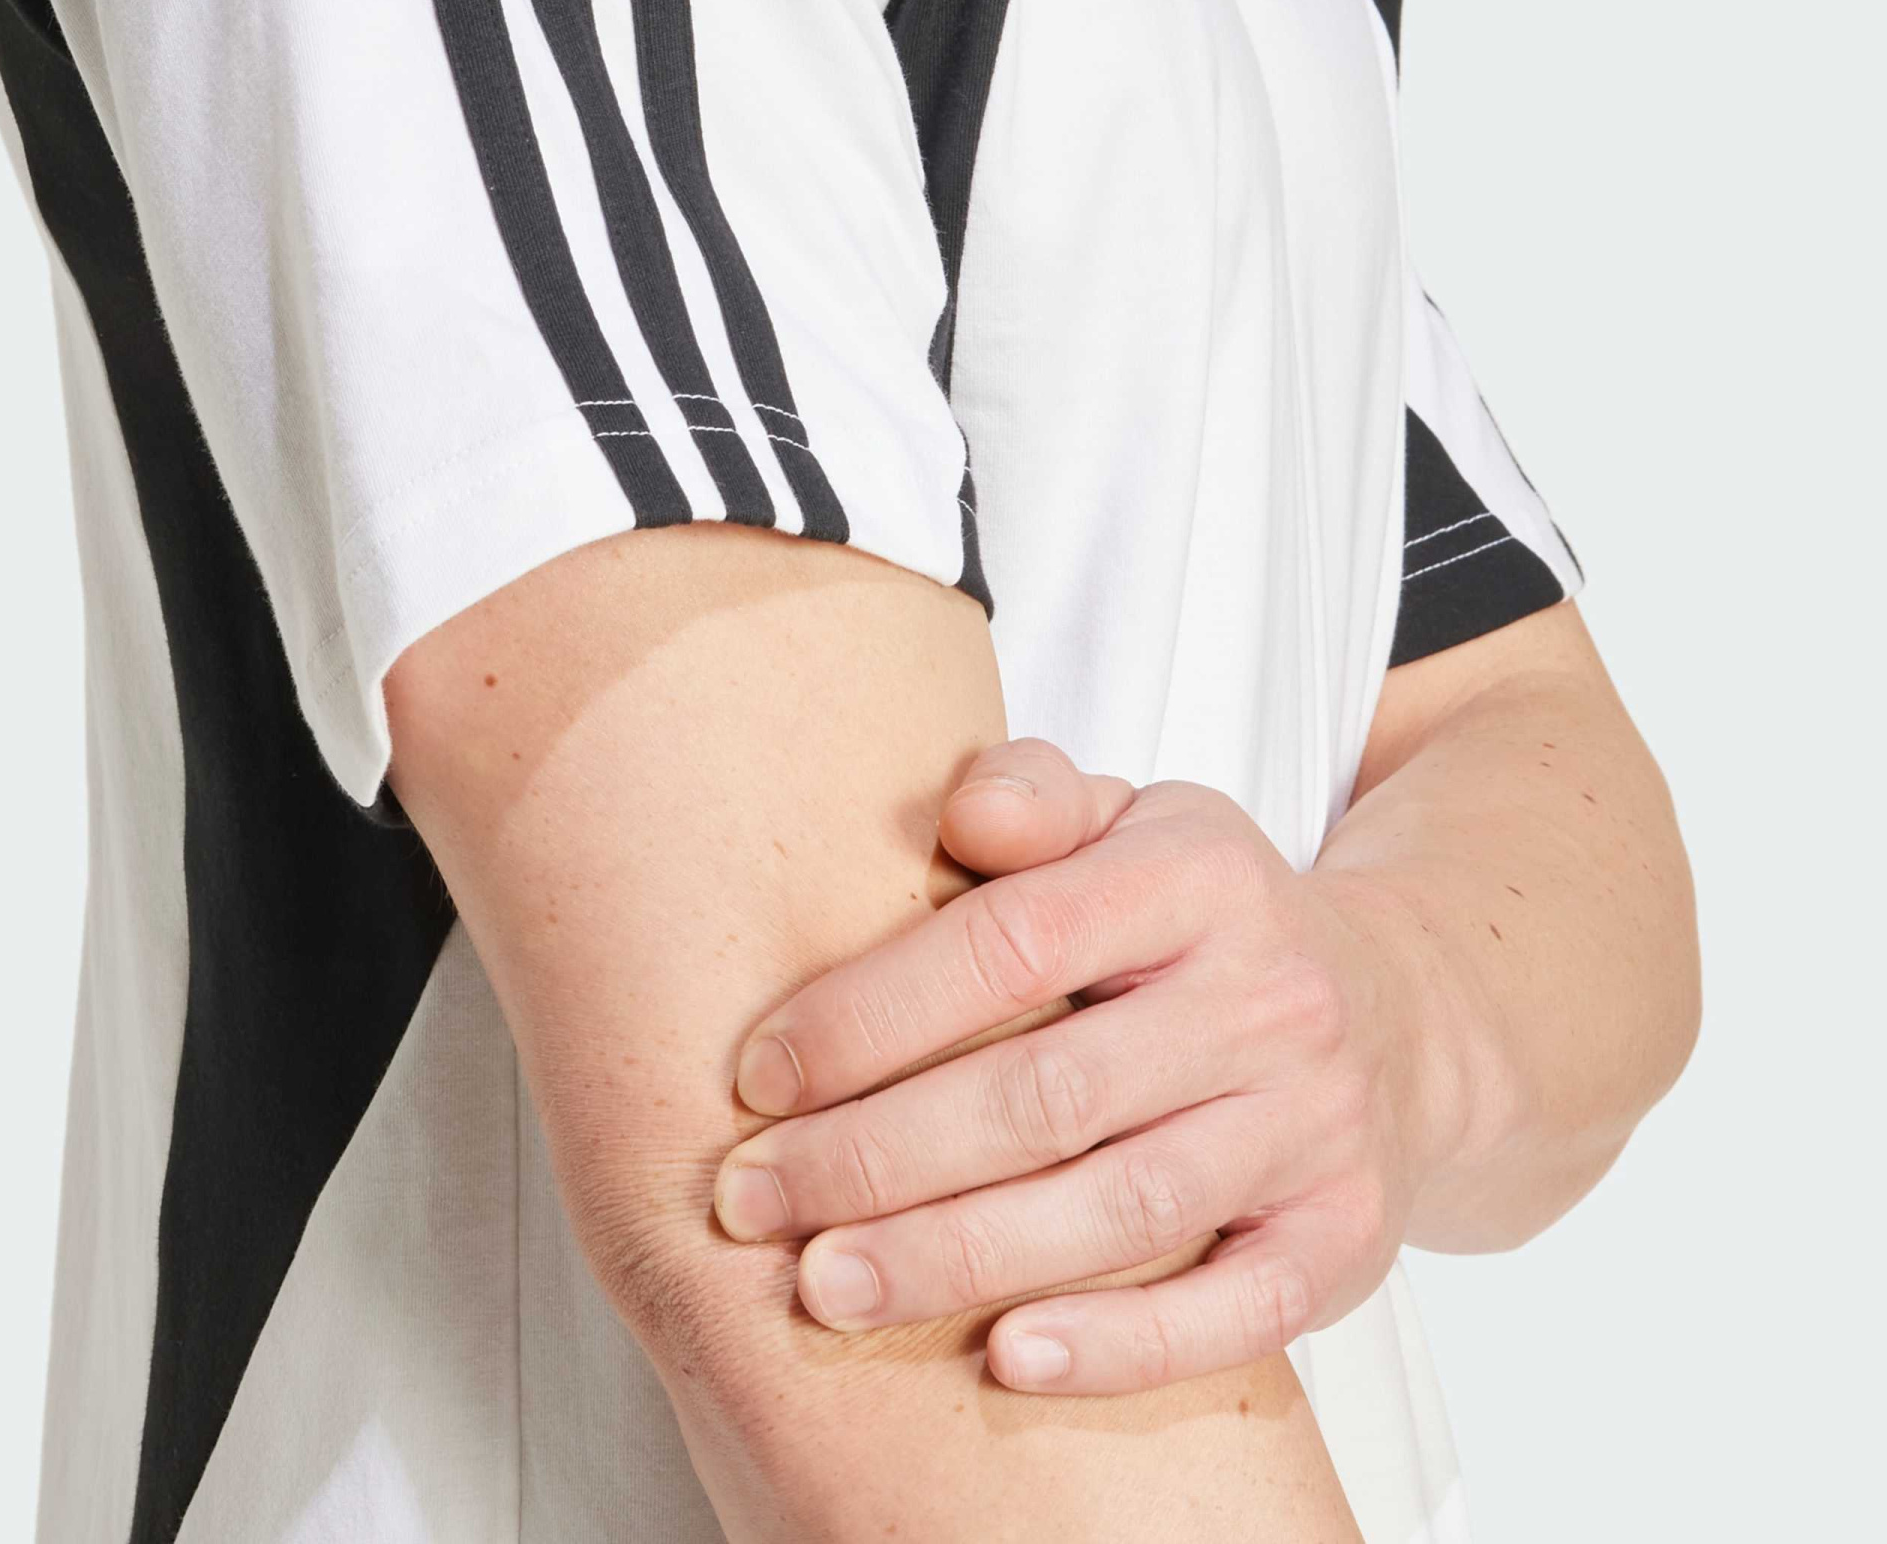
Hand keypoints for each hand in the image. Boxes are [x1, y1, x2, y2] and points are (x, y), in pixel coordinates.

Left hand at [712, 739, 1456, 1394]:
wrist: (1402, 1015)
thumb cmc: (1206, 920)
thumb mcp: (1132, 820)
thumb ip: (1035, 797)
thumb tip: (964, 812)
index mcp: (1196, 876)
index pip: (1014, 941)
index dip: (873, 1014)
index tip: (758, 1075)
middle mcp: (1266, 999)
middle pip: (1050, 1093)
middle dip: (880, 1156)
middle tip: (752, 1199)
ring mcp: (1314, 1125)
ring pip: (1122, 1209)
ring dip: (958, 1258)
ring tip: (826, 1286)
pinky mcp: (1341, 1237)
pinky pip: (1233, 1311)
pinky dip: (1120, 1345)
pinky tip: (1005, 1358)